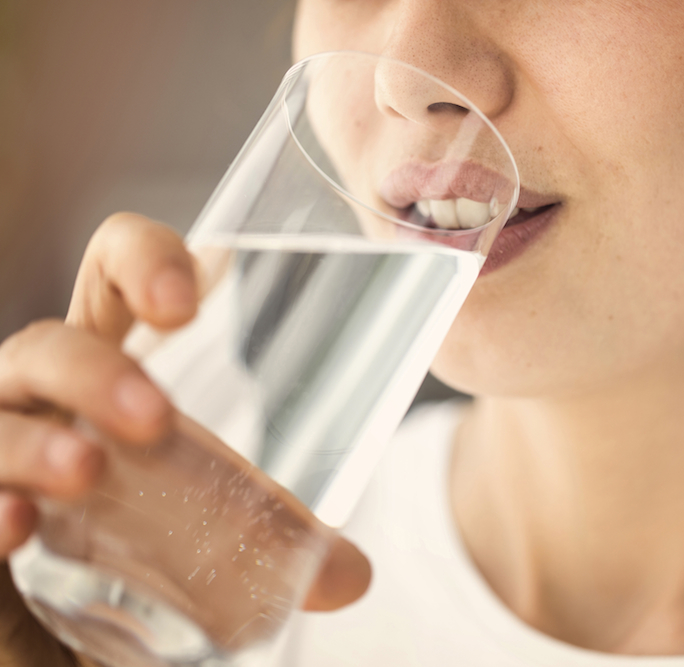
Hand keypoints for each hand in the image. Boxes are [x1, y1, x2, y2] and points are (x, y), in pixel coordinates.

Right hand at [0, 213, 369, 660]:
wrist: (80, 638)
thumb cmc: (145, 556)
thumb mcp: (214, 533)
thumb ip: (269, 540)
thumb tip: (349, 575)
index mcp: (107, 375)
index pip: (110, 280)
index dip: (138, 260)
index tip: (184, 304)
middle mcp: (44, 406)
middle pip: (45, 347)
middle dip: (94, 370)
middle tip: (157, 418)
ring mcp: (3, 455)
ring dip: (30, 440)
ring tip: (81, 468)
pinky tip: (15, 525)